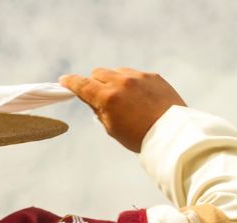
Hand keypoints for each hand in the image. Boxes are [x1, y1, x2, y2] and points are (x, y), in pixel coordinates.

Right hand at [59, 68, 185, 152]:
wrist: (172, 133)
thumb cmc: (139, 136)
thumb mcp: (111, 128)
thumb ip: (98, 109)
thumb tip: (92, 99)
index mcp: (107, 97)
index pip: (82, 84)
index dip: (71, 82)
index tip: (64, 80)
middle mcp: (121, 82)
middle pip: (98, 73)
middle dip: (94, 82)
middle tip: (97, 94)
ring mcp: (139, 77)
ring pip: (117, 71)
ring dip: (113, 80)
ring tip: (121, 96)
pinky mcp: (153, 76)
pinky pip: (136, 74)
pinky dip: (131, 83)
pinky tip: (138, 97)